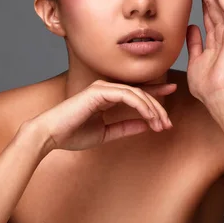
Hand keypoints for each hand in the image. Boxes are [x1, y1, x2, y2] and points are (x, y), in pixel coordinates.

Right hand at [30, 80, 175, 152]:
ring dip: (152, 109)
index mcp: (107, 96)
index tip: (173, 92)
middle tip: (168, 123)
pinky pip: (127, 95)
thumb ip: (125, 128)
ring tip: (161, 124)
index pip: (136, 92)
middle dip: (158, 107)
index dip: (155, 92)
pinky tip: (149, 117)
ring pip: (137, 93)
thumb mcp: (106, 133)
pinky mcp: (99, 91)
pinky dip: (141, 105)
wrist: (50, 135)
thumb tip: (146, 127)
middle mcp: (106, 88)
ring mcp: (102, 87)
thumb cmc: (72, 134)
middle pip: (140, 92)